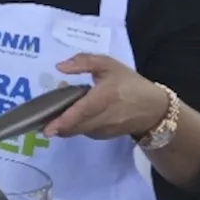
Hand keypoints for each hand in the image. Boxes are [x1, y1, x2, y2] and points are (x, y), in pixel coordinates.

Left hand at [42, 54, 170, 139]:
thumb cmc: (129, 83)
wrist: (154, 109)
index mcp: (105, 97)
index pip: (81, 112)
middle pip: (73, 126)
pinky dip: (74, 125)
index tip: (47, 128)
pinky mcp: (103, 136)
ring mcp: (103, 130)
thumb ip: (84, 62)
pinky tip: (75, 113)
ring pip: (76, 130)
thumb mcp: (109, 65)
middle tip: (45, 112)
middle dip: (56, 123)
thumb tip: (60, 67)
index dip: (63, 121)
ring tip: (61, 107)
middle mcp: (103, 117)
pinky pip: (83, 132)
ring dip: (64, 123)